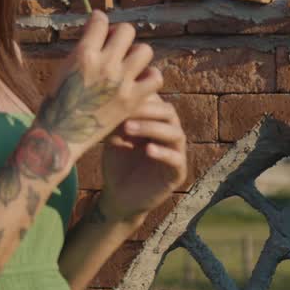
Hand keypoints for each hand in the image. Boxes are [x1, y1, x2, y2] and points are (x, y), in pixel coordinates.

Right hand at [33, 10, 163, 161]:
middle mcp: (105, 65)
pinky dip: (149, 76)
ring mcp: (121, 83)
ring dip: (137, 54)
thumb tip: (98, 31)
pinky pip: (155, 78)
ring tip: (129, 64)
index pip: (100, 20)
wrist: (61, 135)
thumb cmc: (58, 100)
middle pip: (127, 31)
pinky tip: (139, 80)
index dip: (99, 20)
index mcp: (84, 54)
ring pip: (145, 51)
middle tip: (115, 46)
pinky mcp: (132, 100)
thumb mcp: (64, 67)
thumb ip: (82, 49)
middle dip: (120, 34)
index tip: (99, 26)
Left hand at [98, 92, 188, 221]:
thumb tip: (112, 93)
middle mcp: (170, 134)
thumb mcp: (115, 136)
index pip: (157, 100)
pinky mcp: (177, 173)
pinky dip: (163, 153)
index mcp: (157, 122)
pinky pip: (176, 159)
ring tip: (128, 128)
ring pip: (175, 133)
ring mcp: (176, 153)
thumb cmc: (116, 162)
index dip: (142, 95)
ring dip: (152, 128)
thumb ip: (119, 117)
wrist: (118, 195)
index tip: (120, 94)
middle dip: (147, 109)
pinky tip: (148, 150)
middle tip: (125, 109)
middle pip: (169, 112)